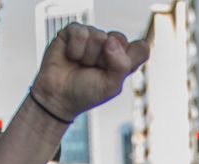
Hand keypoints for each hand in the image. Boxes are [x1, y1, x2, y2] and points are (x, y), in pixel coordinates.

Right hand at [32, 24, 148, 121]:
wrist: (58, 96)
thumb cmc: (85, 93)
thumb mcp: (110, 87)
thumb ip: (121, 66)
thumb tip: (110, 41)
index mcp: (123, 59)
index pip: (141, 48)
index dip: (130, 59)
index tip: (115, 72)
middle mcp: (110, 45)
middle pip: (120, 39)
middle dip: (105, 59)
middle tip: (94, 70)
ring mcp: (92, 36)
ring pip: (98, 36)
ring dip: (88, 57)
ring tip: (81, 65)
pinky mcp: (74, 31)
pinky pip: (80, 33)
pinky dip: (75, 49)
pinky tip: (71, 57)